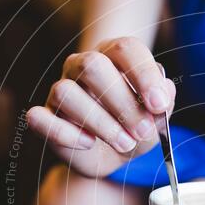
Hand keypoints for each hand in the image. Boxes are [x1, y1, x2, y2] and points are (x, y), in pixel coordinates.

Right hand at [26, 36, 175, 177]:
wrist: (111, 156)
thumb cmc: (134, 128)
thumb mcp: (156, 119)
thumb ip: (163, 103)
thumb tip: (165, 90)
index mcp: (113, 56)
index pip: (125, 49)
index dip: (143, 75)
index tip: (158, 105)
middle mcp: (82, 65)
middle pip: (93, 66)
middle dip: (123, 102)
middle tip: (143, 131)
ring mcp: (60, 89)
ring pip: (67, 92)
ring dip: (101, 123)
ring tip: (125, 143)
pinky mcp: (45, 117)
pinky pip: (40, 118)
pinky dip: (65, 134)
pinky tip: (89, 143)